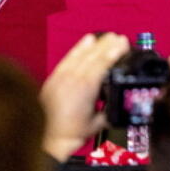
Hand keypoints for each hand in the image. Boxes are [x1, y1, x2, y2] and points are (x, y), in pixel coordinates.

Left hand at [39, 32, 129, 160]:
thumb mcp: (97, 124)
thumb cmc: (70, 132)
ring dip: (94, 44)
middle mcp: (74, 78)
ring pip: (81, 54)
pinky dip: (78, 48)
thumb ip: (108, 112)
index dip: (113, 52)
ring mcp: (63, 75)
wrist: (46, 134)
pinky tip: (85, 41)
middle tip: (119, 37)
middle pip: (93, 56)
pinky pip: (69, 57)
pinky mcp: (55, 76)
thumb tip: (116, 106)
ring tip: (105, 36)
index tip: (123, 43)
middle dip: (107, 45)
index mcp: (86, 88)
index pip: (102, 64)